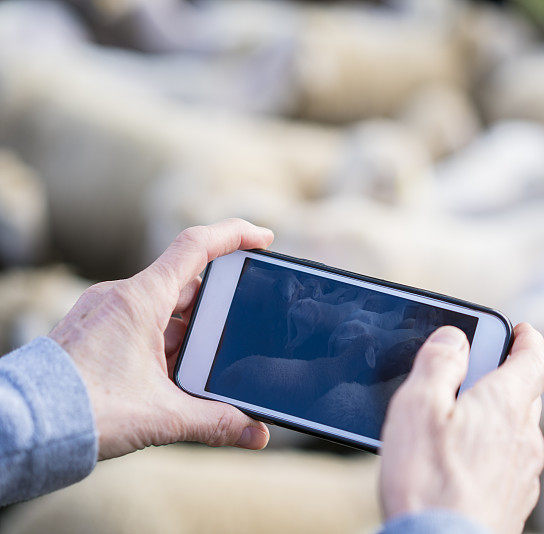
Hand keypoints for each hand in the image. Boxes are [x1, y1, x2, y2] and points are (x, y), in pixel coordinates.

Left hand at [49, 219, 273, 459]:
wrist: (24, 425)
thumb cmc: (85, 411)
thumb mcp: (163, 416)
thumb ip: (216, 422)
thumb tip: (257, 434)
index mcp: (140, 300)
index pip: (196, 247)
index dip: (235, 234)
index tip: (264, 238)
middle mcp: (120, 297)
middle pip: (186, 287)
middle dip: (216, 311)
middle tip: (238, 336)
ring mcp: (104, 313)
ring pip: (162, 311)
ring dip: (188, 335)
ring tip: (202, 371)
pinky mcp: (93, 332)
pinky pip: (140, 326)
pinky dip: (163, 345)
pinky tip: (170, 378)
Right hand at [380, 323, 543, 533]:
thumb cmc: (428, 482)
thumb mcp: (418, 406)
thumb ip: (438, 363)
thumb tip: (454, 338)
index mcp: (505, 404)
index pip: (534, 359)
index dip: (529, 340)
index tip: (523, 331)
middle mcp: (525, 438)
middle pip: (528, 394)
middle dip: (509, 376)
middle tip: (483, 370)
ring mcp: (523, 475)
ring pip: (520, 431)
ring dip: (501, 417)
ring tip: (467, 418)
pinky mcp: (514, 505)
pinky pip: (511, 464)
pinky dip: (495, 452)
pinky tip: (468, 463)